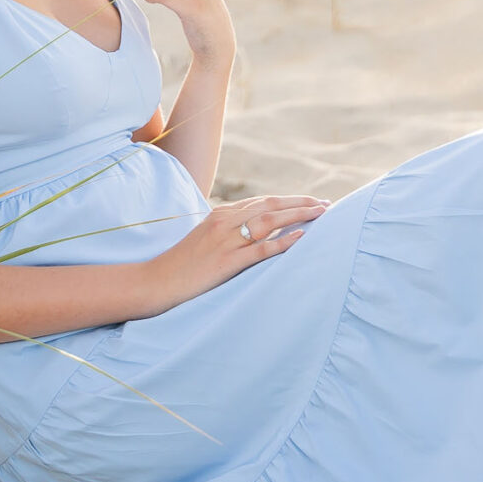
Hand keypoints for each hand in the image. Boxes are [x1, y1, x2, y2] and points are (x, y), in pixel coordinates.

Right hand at [147, 194, 327, 305]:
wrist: (156, 281)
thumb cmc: (181, 265)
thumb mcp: (205, 239)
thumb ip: (227, 231)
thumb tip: (252, 232)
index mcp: (220, 215)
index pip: (262, 201)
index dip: (290, 200)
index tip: (312, 202)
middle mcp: (224, 221)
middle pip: (270, 205)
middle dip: (301, 203)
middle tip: (326, 204)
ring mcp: (225, 240)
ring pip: (269, 221)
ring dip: (299, 216)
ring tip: (322, 215)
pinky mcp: (225, 262)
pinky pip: (260, 248)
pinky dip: (283, 241)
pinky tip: (302, 237)